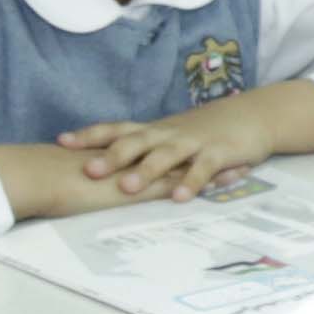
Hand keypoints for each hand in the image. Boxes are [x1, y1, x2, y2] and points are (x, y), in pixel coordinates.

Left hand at [7, 82, 313, 210]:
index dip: (89, 135)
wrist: (251, 115)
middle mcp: (168, 133)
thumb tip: (99, 163)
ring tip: (128, 187)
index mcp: (153, 130)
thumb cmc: (203, 131)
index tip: (61, 142)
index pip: (115, 129)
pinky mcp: (218, 153)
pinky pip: (202, 169)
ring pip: (165, 155)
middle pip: (135, 142)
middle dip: (111, 156)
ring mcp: (193, 142)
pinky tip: (179, 197)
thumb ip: (141, 148)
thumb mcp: (169, 135)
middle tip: (89, 170)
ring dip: (146, 171)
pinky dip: (191, 182)